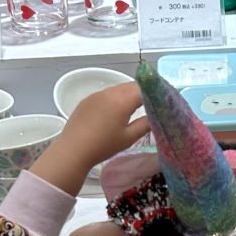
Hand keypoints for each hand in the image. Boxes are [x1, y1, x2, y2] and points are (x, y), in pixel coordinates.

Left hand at [32, 82, 149, 195]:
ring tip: (134, 108)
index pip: (144, 89)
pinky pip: (106, 94)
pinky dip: (115, 99)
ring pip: (118, 89)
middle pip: (131, 86)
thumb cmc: (103, 145)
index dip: (155, 93)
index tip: (162, 100)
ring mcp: (97, 94)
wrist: (73, 150)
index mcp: (122, 100)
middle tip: (151, 104)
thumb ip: (145, 124)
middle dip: (142, 93)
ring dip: (128, 95)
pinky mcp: (87, 99)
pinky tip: (114, 112)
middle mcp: (110, 92)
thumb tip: (155, 116)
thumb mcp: (129, 138)